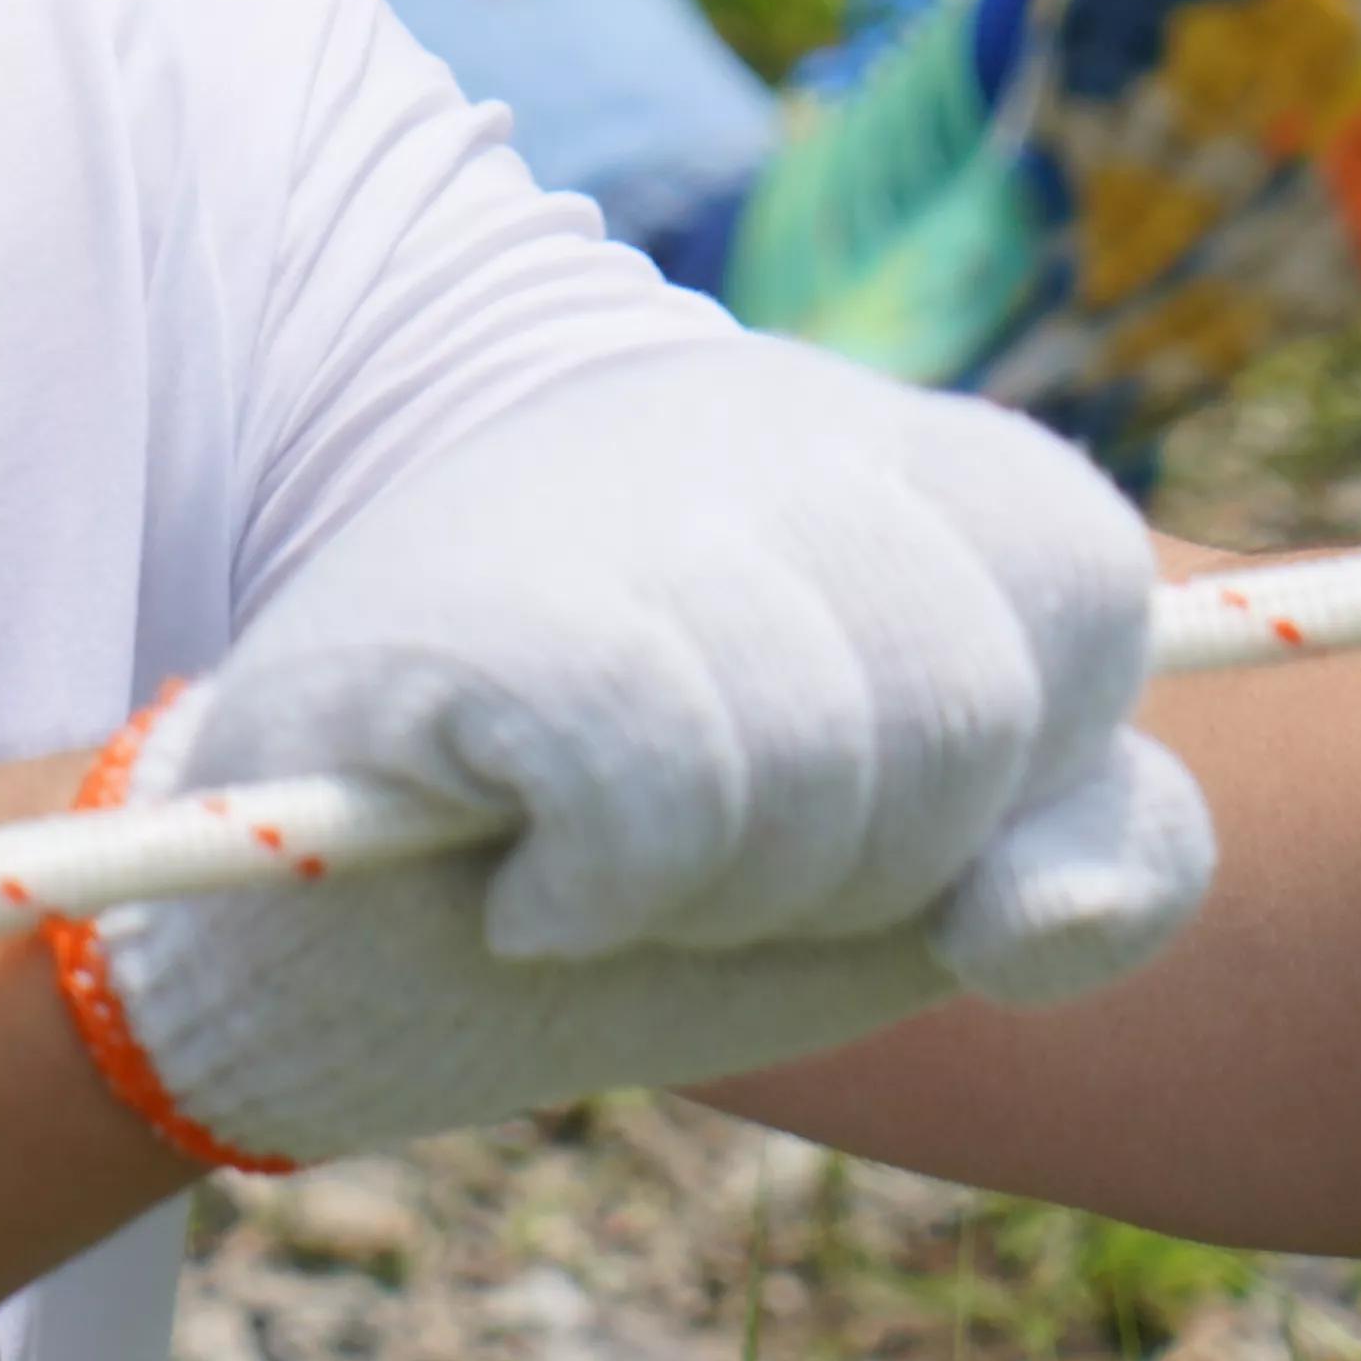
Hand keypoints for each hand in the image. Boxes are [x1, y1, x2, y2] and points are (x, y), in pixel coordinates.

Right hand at [65, 346, 1215, 1170]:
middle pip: (971, 697)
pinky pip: (662, 777)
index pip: (1081, 577)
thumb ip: (1057, 866)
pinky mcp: (476, 602)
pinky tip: (527, 885)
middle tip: (700, 866)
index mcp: (867, 454)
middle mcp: (748, 419)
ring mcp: (602, 488)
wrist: (279, 942)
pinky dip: (609, 890)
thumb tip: (1075, 896)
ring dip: (723, 894)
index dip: (1016, 762)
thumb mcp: (888, 890)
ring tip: (604, 873)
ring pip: (826, 748)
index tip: (865, 821)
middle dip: (863, 865)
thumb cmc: (609, 895)